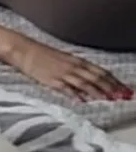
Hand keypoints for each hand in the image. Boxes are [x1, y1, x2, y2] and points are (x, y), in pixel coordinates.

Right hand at [13, 40, 132, 104]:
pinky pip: (66, 88)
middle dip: (112, 88)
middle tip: (124, 96)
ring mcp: (63, 73)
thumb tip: (91, 83)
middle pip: (97, 78)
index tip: (126, 89)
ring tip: (110, 100)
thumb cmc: (44, 56)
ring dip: (99, 92)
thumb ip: (78, 71)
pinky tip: (83, 101)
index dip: (114, 81)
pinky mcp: (52, 80)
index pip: (101, 72)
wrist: (25, 50)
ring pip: (85, 83)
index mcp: (78, 61)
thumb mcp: (65, 60)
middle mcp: (74, 66)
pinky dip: (75, 94)